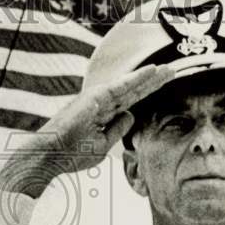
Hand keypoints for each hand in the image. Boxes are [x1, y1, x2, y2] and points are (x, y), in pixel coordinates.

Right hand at [0, 64, 175, 197]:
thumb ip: (117, 130)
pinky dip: (137, 78)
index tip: (163, 85)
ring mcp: (99, 98)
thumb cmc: (72, 153)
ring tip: (168, 70)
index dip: (147, 92)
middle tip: (172, 71)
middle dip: (153, 82)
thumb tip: (131, 115)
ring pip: (131, 86)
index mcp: (104, 115)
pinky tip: (152, 71)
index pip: (131, 101)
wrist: (52, 155)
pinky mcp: (96, 97)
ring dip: (150, 77)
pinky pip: (122, 86)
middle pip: (134, 91)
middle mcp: (102, 103)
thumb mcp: (102, 145)